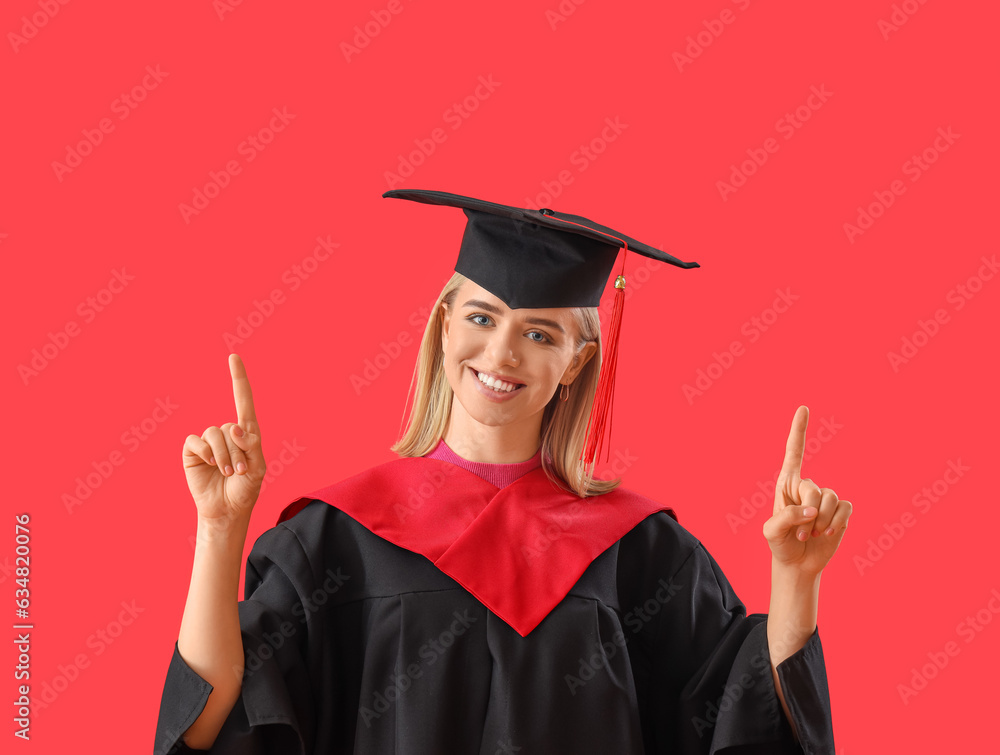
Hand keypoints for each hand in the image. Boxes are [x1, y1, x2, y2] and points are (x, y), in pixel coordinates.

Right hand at [182, 354, 266, 526]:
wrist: (226, 510)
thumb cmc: (245, 489)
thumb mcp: (258, 469)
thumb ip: (252, 446)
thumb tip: (235, 428)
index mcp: (246, 434)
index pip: (243, 401)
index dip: (238, 379)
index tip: (233, 357)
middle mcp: (227, 433)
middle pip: (231, 427)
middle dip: (236, 452)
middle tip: (239, 472)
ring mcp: (208, 441)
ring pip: (215, 434)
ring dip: (223, 456)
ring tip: (227, 472)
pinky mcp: (193, 451)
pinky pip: (196, 441)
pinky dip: (205, 453)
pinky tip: (208, 466)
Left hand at [763, 405, 851, 575]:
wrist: (798, 563)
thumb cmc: (780, 544)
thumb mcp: (771, 532)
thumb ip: (786, 517)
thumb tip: (811, 510)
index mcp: (786, 484)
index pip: (794, 452)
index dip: (799, 430)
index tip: (804, 408)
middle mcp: (806, 486)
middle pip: (814, 489)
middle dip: (808, 514)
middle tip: (801, 533)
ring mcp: (825, 497)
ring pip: (831, 499)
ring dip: (822, 522)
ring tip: (811, 534)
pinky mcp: (840, 510)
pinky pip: (845, 509)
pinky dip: (837, 523)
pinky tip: (828, 533)